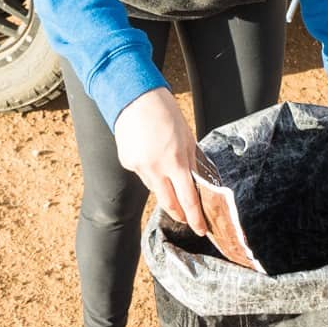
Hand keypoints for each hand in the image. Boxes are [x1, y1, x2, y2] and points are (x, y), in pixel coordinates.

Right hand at [113, 87, 208, 234]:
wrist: (135, 98)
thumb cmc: (165, 112)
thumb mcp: (187, 137)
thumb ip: (190, 161)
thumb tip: (195, 182)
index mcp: (175, 161)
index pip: (188, 199)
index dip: (195, 217)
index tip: (200, 228)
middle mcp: (156, 168)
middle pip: (169, 202)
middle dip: (179, 214)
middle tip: (187, 219)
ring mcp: (139, 167)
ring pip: (155, 189)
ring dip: (165, 190)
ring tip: (169, 178)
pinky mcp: (127, 162)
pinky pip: (142, 174)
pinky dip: (149, 170)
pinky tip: (150, 154)